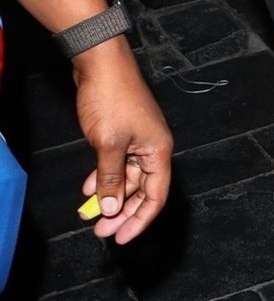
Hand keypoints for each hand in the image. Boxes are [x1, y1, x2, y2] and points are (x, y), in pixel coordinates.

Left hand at [73, 41, 173, 242]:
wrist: (100, 62)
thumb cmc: (111, 98)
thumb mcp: (108, 144)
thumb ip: (111, 178)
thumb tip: (112, 208)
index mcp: (158, 151)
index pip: (156, 196)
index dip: (140, 220)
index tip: (122, 238)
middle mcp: (152, 148)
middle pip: (141, 191)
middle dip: (122, 213)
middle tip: (101, 231)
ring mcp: (137, 140)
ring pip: (127, 178)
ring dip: (110, 196)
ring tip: (90, 214)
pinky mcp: (122, 132)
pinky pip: (116, 163)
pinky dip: (103, 177)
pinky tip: (88, 187)